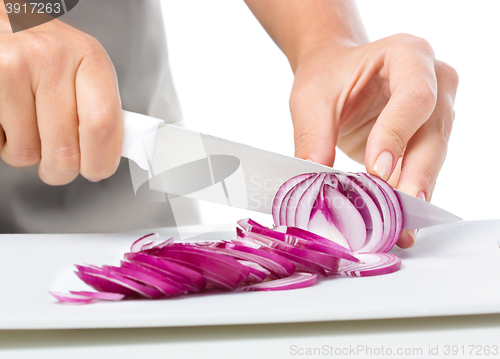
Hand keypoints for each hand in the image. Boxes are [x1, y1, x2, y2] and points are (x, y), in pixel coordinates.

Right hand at [0, 4, 121, 184]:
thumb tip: (108, 156)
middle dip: (61, 169)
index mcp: (89, 58)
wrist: (8, 23)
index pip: (102, 124)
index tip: (96, 170)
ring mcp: (14, 66)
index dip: (100, 160)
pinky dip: (4, 141)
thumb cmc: (48, 54)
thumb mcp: (85, 70)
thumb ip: (101, 110)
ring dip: (29, 152)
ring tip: (29, 124)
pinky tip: (10, 117)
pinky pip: (0, 143)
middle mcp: (53, 58)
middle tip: (57, 161)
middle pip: (65, 151)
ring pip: (28, 153)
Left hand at [290, 34, 458, 247]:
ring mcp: (437, 113)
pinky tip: (397, 223)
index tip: (377, 169)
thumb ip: (313, 136)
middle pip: (434, 132)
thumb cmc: (327, 76)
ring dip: (414, 194)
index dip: (398, 134)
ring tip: (400, 229)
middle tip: (400, 210)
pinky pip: (422, 171)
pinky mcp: (427, 141)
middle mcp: (435, 82)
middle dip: (417, 175)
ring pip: (434, 157)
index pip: (414, 97)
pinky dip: (407, 196)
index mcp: (408, 56)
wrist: (336, 74)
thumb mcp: (311, 98)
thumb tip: (315, 180)